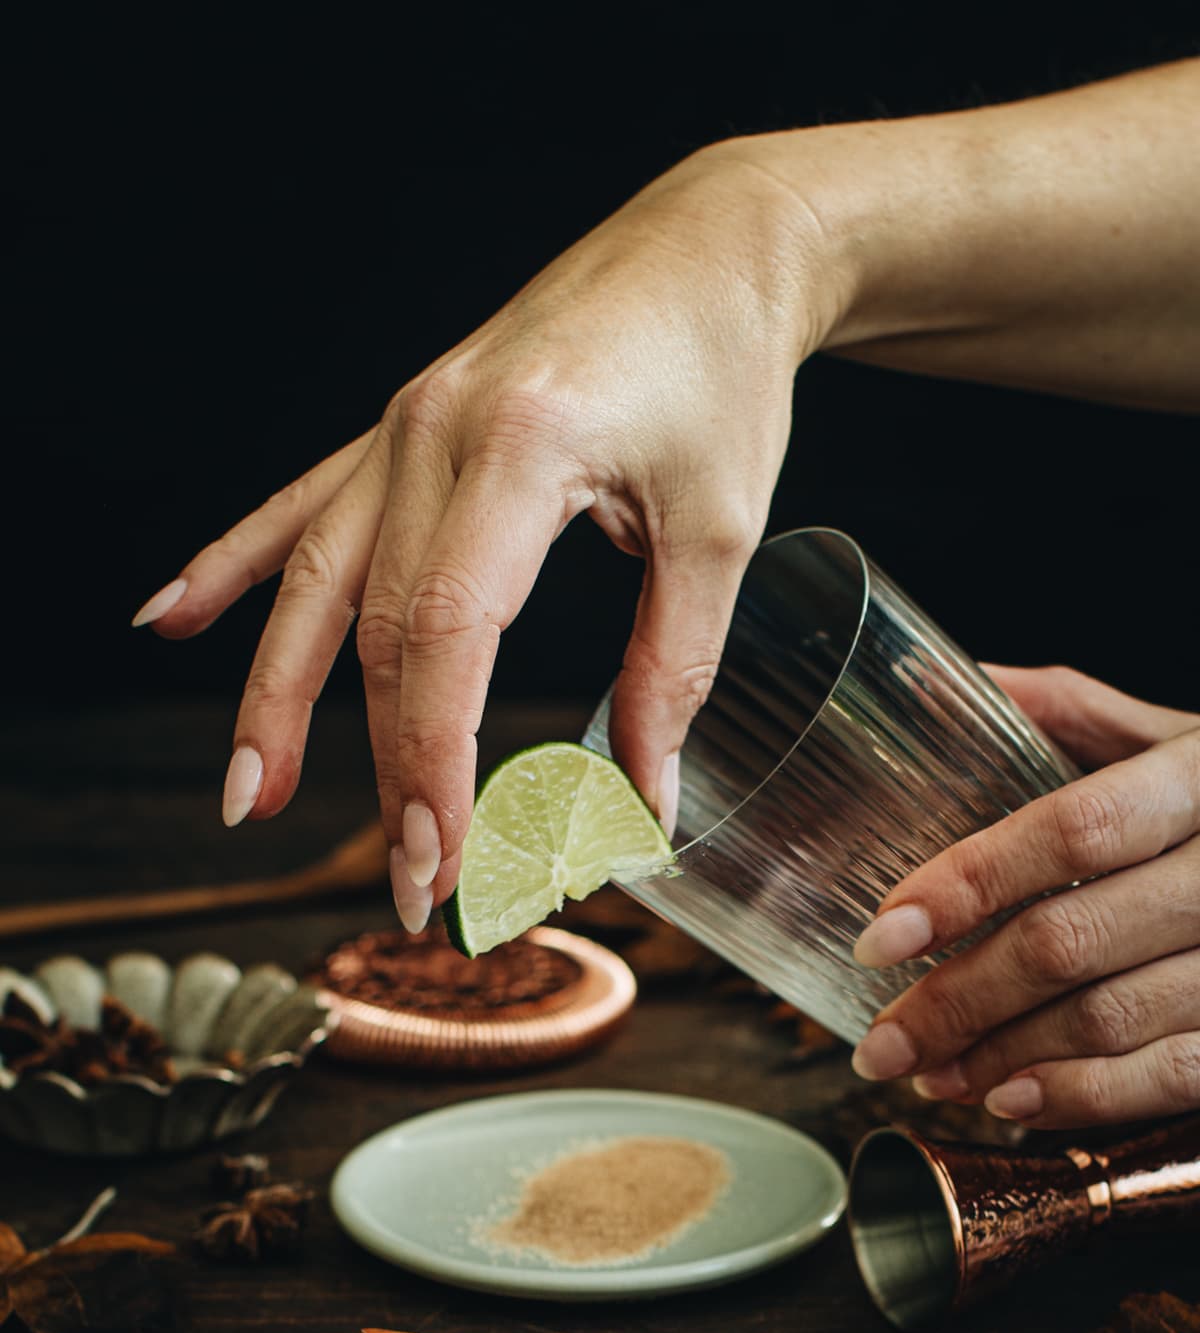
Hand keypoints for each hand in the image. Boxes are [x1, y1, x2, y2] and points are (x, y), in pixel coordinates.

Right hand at [132, 145, 831, 926]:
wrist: (710, 246)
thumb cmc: (723, 376)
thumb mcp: (720, 530)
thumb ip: (673, 670)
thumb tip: (646, 803)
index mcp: (523, 450)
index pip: (447, 637)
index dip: (434, 762)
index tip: (446, 859)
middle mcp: (436, 432)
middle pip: (378, 630)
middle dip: (386, 768)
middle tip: (410, 881)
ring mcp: (405, 424)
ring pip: (316, 581)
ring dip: (276, 697)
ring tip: (249, 795)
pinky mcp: (401, 426)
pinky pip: (300, 507)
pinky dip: (235, 567)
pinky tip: (171, 619)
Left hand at [850, 666, 1199, 1129]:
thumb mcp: (1187, 737)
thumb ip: (1074, 713)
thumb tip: (946, 681)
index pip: (1072, 828)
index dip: (969, 884)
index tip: (884, 935)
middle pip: (1073, 940)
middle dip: (958, 1000)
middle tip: (880, 1041)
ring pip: (1115, 1019)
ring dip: (1004, 1058)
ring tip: (931, 1072)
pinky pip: (1178, 1074)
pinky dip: (1086, 1098)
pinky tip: (1013, 1099)